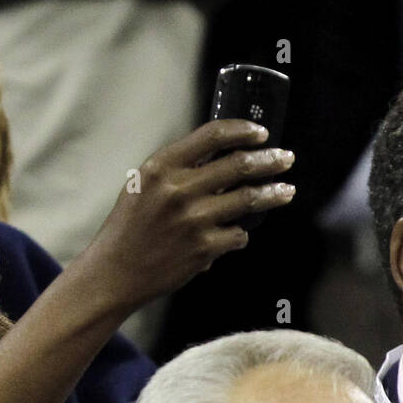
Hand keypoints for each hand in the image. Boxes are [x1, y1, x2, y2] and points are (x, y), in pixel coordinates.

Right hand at [66, 119, 294, 313]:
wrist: (115, 272)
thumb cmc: (131, 227)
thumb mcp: (145, 186)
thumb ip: (179, 170)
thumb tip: (226, 158)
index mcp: (162, 167)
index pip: (213, 135)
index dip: (243, 131)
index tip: (261, 134)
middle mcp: (178, 189)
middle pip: (239, 165)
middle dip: (270, 160)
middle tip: (286, 158)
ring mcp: (193, 220)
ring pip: (248, 200)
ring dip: (273, 194)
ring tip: (286, 191)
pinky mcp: (203, 249)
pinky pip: (237, 235)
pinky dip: (240, 235)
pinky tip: (236, 235)